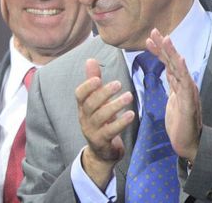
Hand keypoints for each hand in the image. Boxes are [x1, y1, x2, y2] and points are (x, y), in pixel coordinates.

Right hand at [76, 58, 134, 188]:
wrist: (102, 151)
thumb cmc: (101, 121)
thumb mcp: (97, 101)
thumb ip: (94, 81)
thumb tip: (90, 59)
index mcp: (83, 107)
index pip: (79, 95)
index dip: (87, 87)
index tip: (97, 79)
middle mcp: (84, 118)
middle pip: (90, 104)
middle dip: (103, 93)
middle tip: (119, 84)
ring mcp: (92, 131)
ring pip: (100, 117)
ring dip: (115, 106)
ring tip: (129, 96)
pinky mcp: (102, 142)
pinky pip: (110, 131)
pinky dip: (121, 122)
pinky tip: (131, 114)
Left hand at [146, 28, 201, 162]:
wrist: (189, 143)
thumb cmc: (180, 124)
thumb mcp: (172, 101)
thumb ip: (172, 87)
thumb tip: (168, 73)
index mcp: (179, 85)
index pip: (167, 64)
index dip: (159, 51)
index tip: (149, 39)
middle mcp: (185, 85)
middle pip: (173, 61)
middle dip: (163, 46)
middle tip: (153, 31)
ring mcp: (189, 92)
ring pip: (179, 68)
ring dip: (171, 53)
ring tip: (164, 38)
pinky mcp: (189, 101)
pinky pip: (186, 83)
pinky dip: (182, 70)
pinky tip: (178, 59)